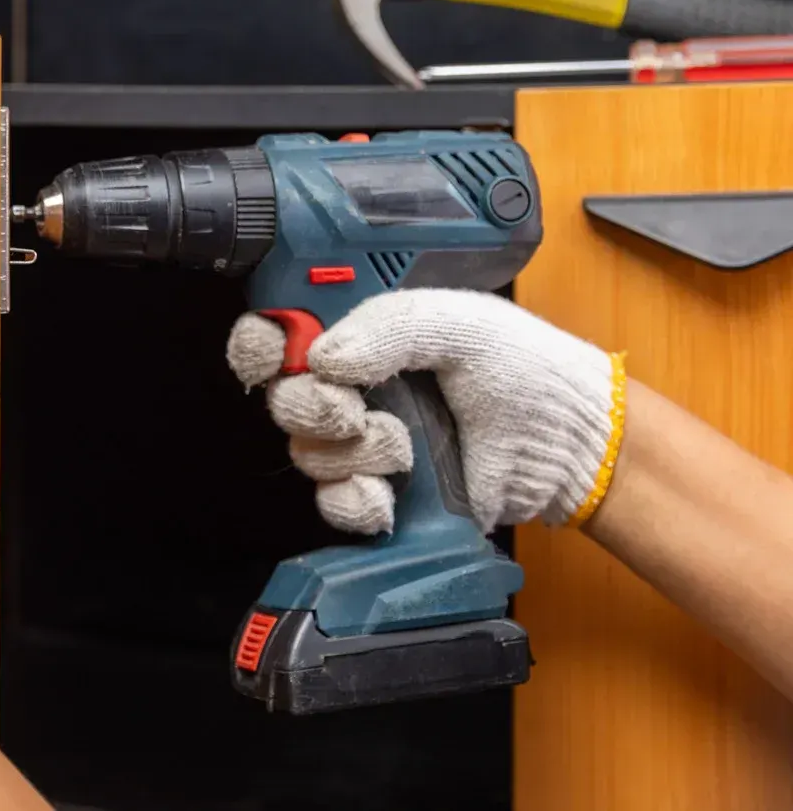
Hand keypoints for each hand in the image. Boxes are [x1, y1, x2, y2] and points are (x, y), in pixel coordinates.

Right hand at [226, 289, 625, 534]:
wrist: (566, 443)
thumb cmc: (524, 368)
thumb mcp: (457, 322)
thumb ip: (387, 326)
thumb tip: (323, 357)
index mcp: (360, 332)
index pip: (277, 334)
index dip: (260, 345)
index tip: (277, 354)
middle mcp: (352, 386)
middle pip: (282, 400)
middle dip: (312, 408)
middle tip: (353, 407)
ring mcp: (362, 441)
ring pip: (307, 454)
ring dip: (352, 453)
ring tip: (403, 444)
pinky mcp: (379, 493)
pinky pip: (332, 504)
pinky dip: (356, 501)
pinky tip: (390, 492)